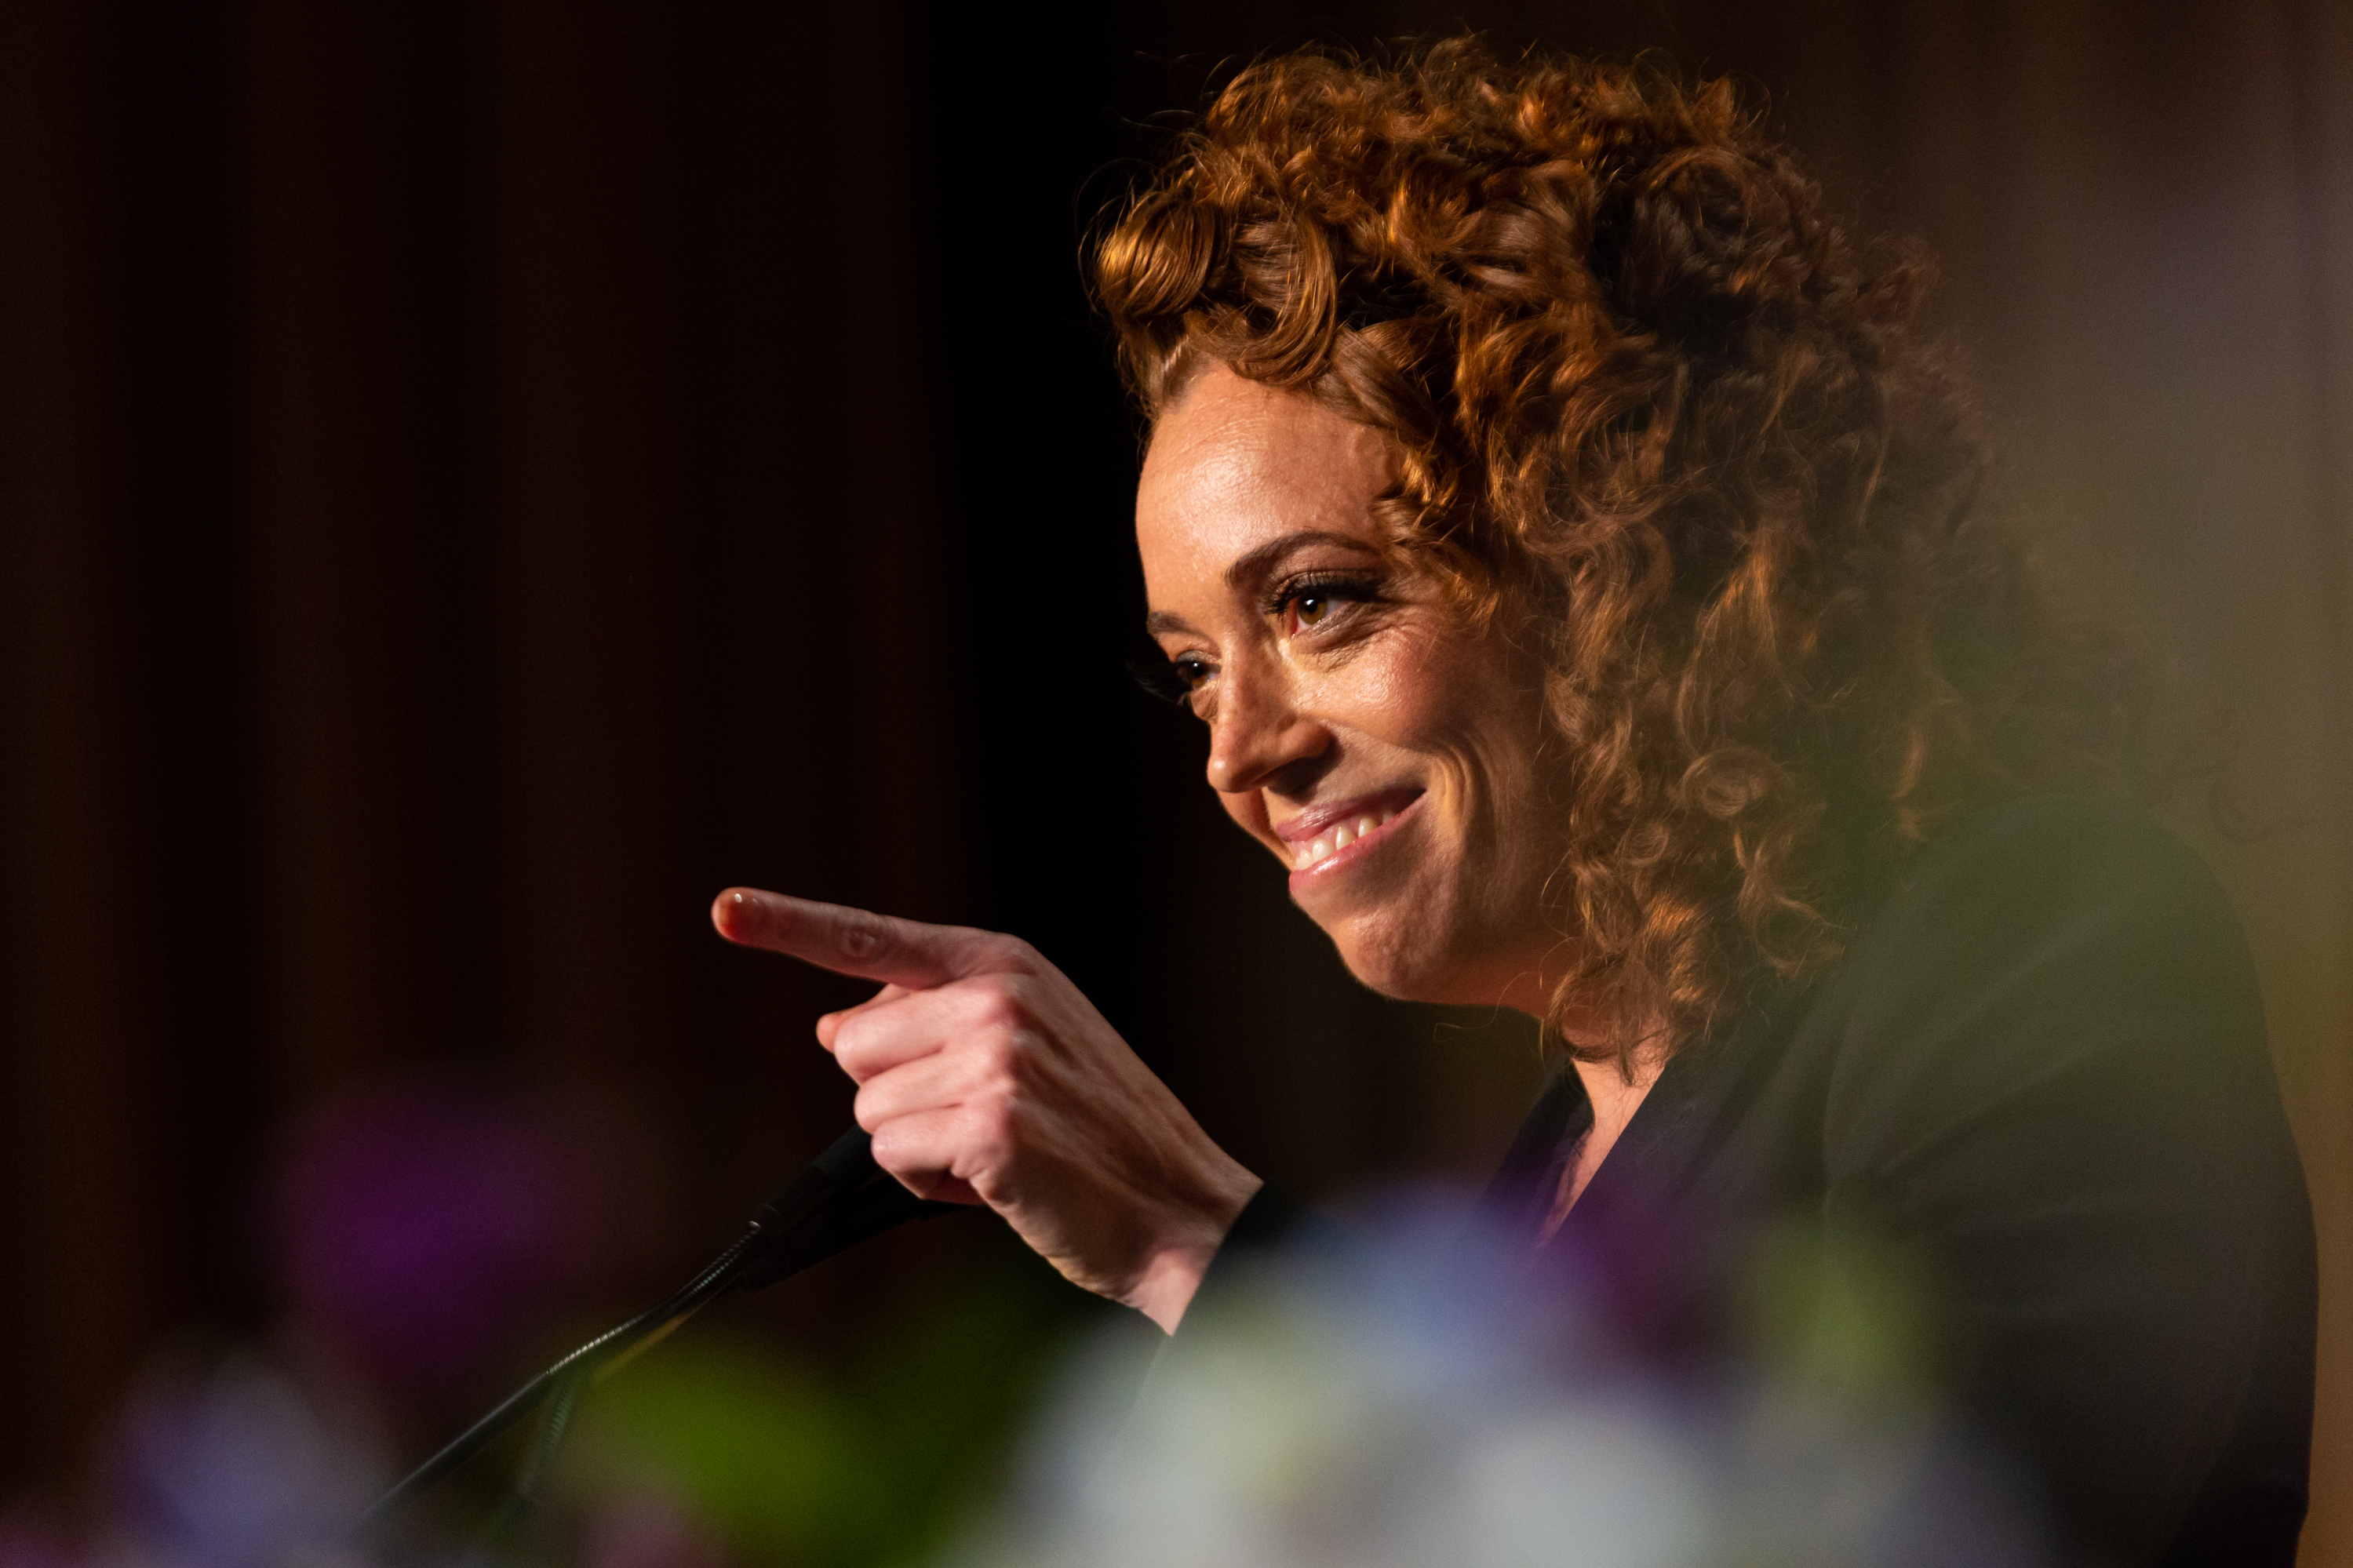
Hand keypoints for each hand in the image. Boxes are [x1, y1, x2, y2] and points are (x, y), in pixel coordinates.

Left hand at [712, 889, 1261, 1332]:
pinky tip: (998, 1184)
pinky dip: (932, 1185)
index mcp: (1003, 963)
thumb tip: (832, 1025)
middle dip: (894, 1095)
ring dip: (916, 1148)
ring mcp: (996, 1057)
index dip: (790, 923)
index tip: (725, 909)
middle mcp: (997, 996)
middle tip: (978, 1118)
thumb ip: (933, 1022)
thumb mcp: (1028, 1044)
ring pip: (868, 1110)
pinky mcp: (991, 1126)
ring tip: (996, 1152)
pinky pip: (895, 1157)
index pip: (872, 936)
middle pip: (852, 1044)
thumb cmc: (1097, 1133)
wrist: (1178, 1206)